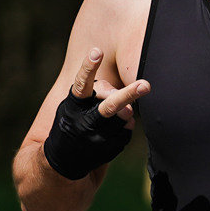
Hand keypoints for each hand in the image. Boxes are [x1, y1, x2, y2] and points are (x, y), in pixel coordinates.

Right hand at [42, 48, 150, 180]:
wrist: (63, 159)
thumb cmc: (75, 121)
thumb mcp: (78, 105)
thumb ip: (100, 96)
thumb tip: (128, 110)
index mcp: (73, 104)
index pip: (81, 83)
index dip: (88, 67)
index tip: (97, 51)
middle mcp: (82, 120)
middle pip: (109, 106)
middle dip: (128, 95)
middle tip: (146, 85)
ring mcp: (94, 137)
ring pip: (121, 119)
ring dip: (129, 112)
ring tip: (135, 100)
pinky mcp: (104, 150)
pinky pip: (125, 133)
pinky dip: (125, 129)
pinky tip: (117, 128)